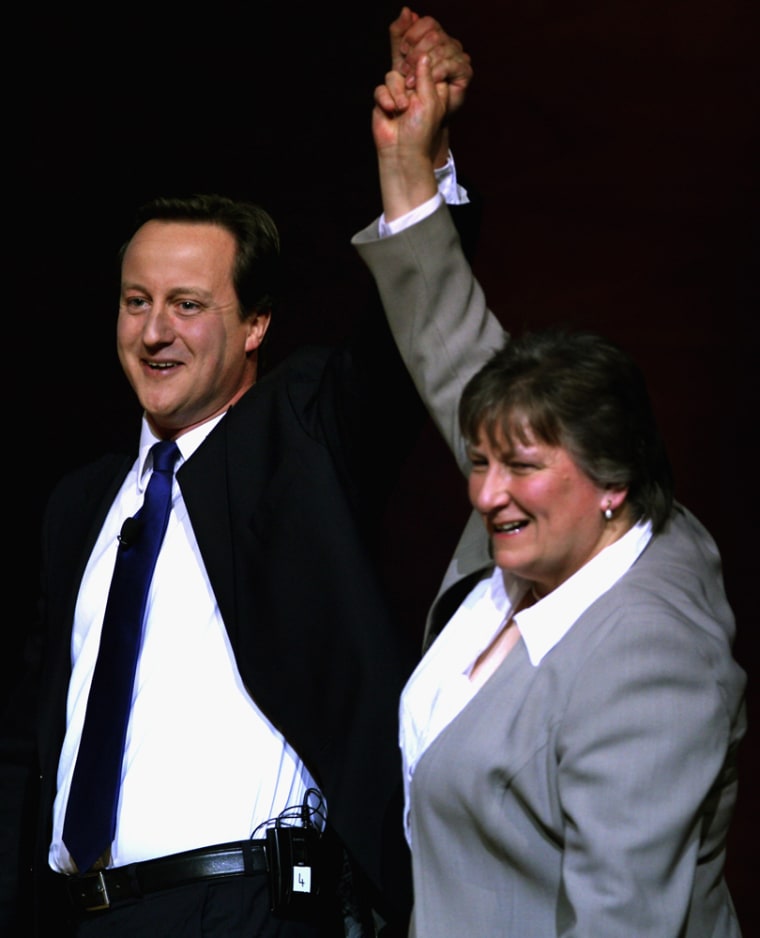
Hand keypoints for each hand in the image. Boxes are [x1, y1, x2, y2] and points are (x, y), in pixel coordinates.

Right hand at [372, 52, 446, 219]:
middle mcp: (415, 90)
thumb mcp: (430, 101)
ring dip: (396, 92)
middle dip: (407, 82)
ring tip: (400, 109)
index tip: (421, 79)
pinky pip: (380, 89)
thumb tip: (424, 55)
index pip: (427, 65)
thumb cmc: (421, 130)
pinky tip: (389, 111)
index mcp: (432, 88)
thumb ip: (427, 77)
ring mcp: (399, 95)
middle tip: (410, 99)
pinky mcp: (384, 101)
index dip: (423, 67)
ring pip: (392, 77)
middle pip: (407, 68)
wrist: (402, 151)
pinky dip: (384, 98)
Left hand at [389, 6, 472, 121]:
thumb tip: (407, 11)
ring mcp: (459, 56)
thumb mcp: (400, 59)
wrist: (421, 117)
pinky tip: (427, 81)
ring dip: (422, 66)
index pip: (428, 23)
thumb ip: (399, 35)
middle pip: (435, 35)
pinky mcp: (465, 71)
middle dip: (416, 53)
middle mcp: (449, 43)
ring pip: (441, 50)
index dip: (413, 34)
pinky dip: (436, 72)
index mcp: (436, 37)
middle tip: (403, 71)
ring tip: (410, 83)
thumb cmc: (411, 89)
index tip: (402, 51)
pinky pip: (450, 65)